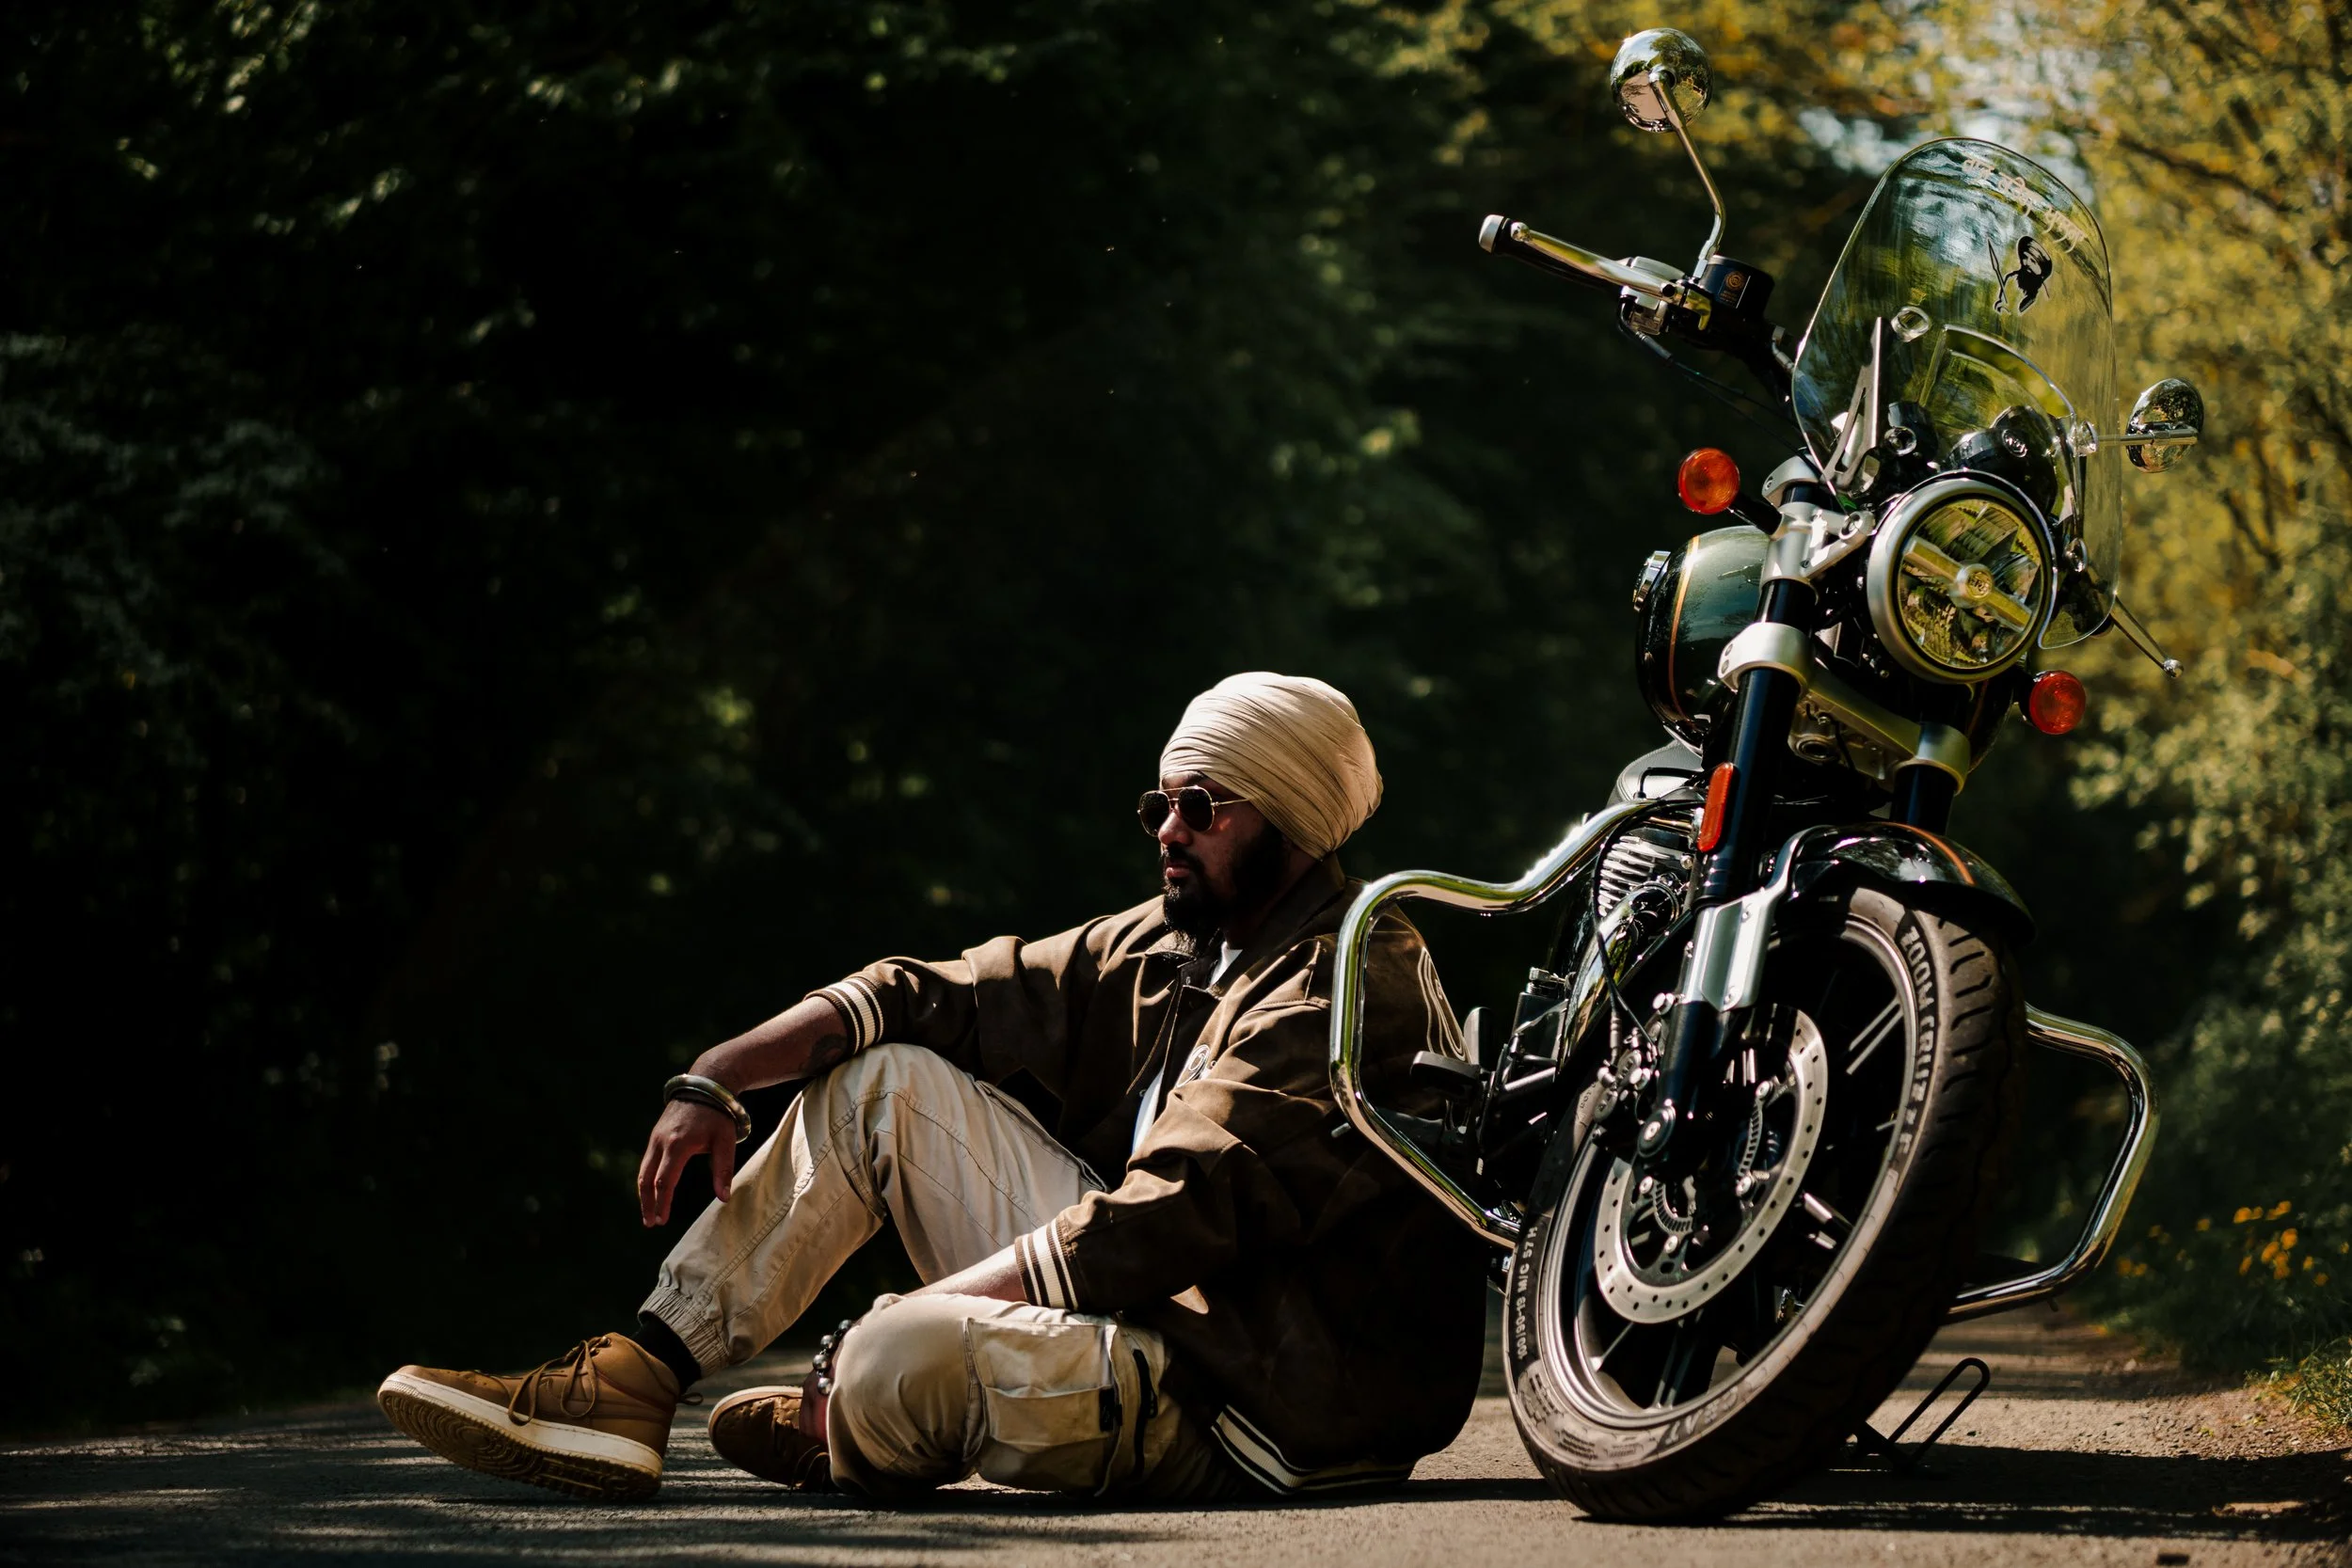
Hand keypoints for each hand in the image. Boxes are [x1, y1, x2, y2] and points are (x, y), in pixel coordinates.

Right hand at [638, 1097, 738, 1226]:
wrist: (704, 1085)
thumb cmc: (718, 1114)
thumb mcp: (726, 1141)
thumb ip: (723, 1170)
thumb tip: (724, 1198)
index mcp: (678, 1145)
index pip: (665, 1180)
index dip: (662, 1202)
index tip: (662, 1220)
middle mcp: (662, 1142)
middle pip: (647, 1178)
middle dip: (647, 1203)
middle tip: (650, 1223)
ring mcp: (656, 1138)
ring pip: (644, 1170)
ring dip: (644, 1193)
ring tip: (649, 1213)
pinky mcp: (655, 1135)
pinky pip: (647, 1161)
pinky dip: (647, 1179)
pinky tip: (652, 1190)